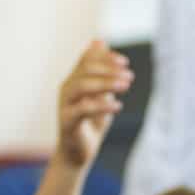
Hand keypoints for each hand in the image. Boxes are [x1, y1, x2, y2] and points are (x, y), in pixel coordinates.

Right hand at [57, 39, 131, 167]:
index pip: (87, 60)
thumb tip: (99, 41)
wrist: (78, 154)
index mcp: (74, 80)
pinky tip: (118, 106)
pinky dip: (102, 105)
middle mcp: (66, 89)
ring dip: (106, 83)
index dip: (105, 58)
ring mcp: (65, 104)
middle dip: (109, 70)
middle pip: (86, 70)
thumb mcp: (99, 93)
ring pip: (83, 85)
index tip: (125, 62)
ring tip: (126, 86)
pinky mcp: (67, 121)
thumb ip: (101, 71)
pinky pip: (84, 108)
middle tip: (130, 76)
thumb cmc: (90, 123)